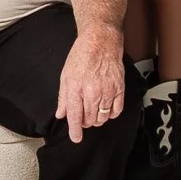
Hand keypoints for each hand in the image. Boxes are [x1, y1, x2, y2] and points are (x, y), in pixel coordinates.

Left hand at [54, 22, 125, 143]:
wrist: (101, 41)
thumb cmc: (81, 55)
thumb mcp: (66, 75)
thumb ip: (63, 97)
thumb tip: (61, 114)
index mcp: (76, 88)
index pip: (75, 117)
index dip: (75, 131)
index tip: (76, 138)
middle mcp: (92, 92)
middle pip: (89, 119)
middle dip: (84, 122)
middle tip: (82, 116)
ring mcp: (107, 91)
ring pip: (103, 118)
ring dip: (96, 119)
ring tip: (92, 112)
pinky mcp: (119, 89)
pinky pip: (116, 111)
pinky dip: (110, 114)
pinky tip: (105, 109)